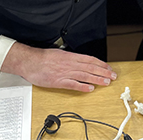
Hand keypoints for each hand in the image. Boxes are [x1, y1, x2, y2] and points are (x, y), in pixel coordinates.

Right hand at [1, 43, 115, 91]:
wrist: (30, 61)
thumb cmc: (43, 57)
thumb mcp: (60, 53)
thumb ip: (70, 57)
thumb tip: (80, 60)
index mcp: (71, 56)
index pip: (90, 60)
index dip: (101, 64)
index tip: (109, 68)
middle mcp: (70, 64)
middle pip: (91, 68)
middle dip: (104, 72)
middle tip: (113, 76)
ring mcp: (65, 73)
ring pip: (85, 76)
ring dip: (97, 79)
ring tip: (106, 82)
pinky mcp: (58, 81)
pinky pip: (73, 84)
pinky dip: (82, 87)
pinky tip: (90, 89)